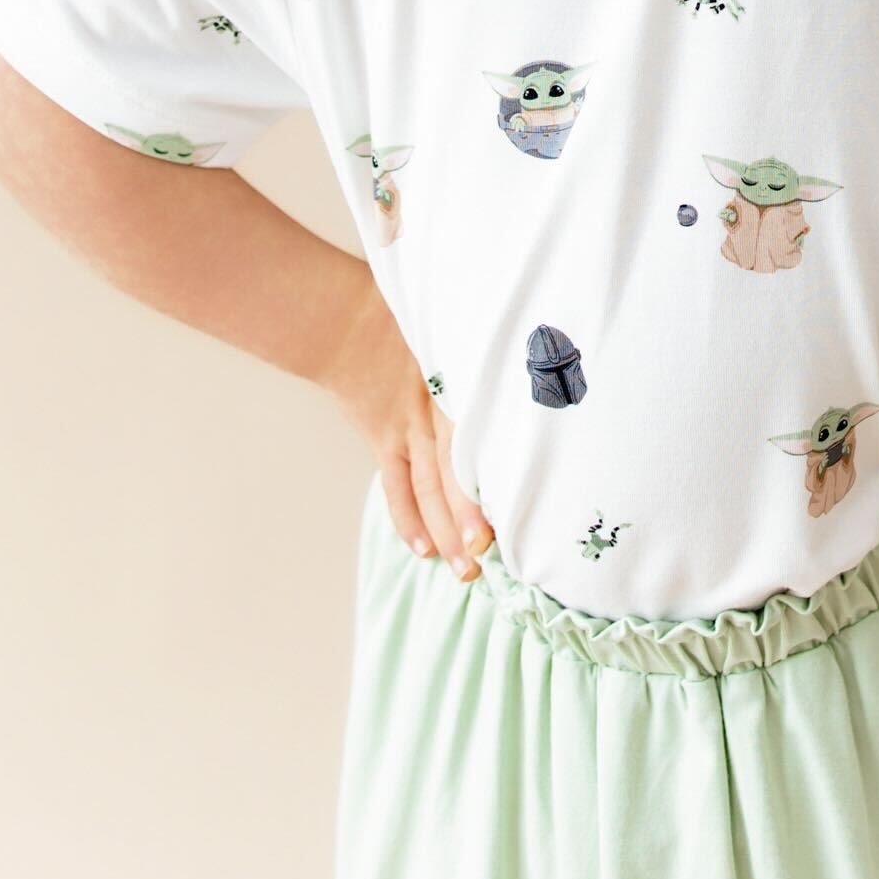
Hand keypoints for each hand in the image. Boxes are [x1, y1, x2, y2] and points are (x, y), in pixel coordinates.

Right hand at [318, 273, 494, 582]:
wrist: (343, 319)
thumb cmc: (402, 309)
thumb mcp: (451, 316)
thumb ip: (484, 334)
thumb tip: (535, 328)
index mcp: (456, 379)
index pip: (480, 433)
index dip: (496, 470)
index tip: (520, 503)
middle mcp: (431, 412)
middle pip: (455, 471)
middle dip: (471, 516)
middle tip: (491, 554)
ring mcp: (403, 430)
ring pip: (428, 489)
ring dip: (445, 532)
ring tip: (464, 570)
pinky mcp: (381, 440)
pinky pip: (396, 487)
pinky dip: (407, 519)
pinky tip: (423, 549)